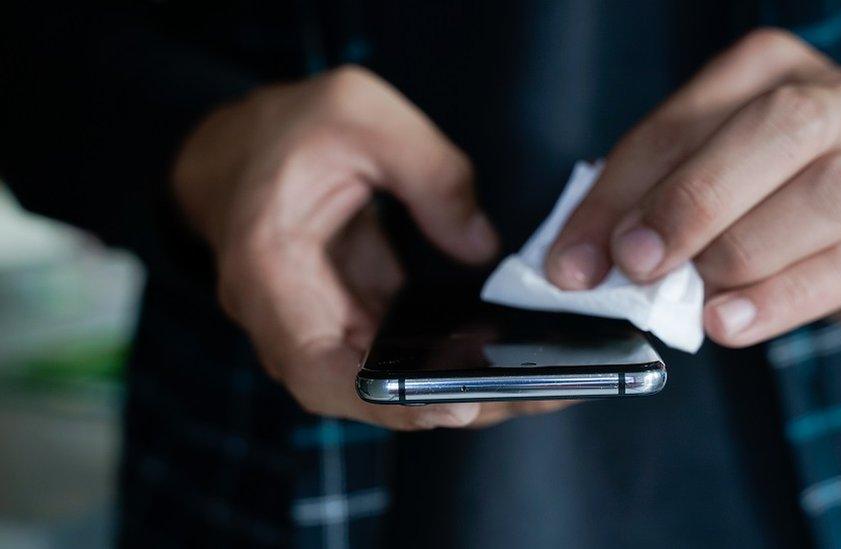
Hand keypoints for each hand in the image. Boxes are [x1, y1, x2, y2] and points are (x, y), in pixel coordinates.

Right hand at [174, 66, 567, 428]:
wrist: (236, 148)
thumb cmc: (285, 127)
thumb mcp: (362, 112)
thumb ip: (431, 174)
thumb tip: (481, 246)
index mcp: (269, 268)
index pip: (319, 368)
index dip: (385, 401)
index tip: (456, 407)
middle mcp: (284, 317)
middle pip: (364, 393)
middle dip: (447, 404)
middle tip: (531, 396)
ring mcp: (313, 325)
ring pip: (383, 383)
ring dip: (454, 389)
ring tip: (535, 383)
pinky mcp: (343, 319)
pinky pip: (393, 356)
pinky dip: (444, 359)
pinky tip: (503, 351)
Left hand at [546, 29, 840, 346]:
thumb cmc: (778, 196)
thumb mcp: (711, 179)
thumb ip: (648, 205)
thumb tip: (578, 264)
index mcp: (766, 71)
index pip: (679, 123)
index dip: (617, 196)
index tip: (573, 262)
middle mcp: (835, 101)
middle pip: (770, 132)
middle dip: (689, 202)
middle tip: (636, 263)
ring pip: (822, 196)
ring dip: (741, 252)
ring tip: (694, 300)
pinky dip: (780, 300)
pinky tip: (730, 322)